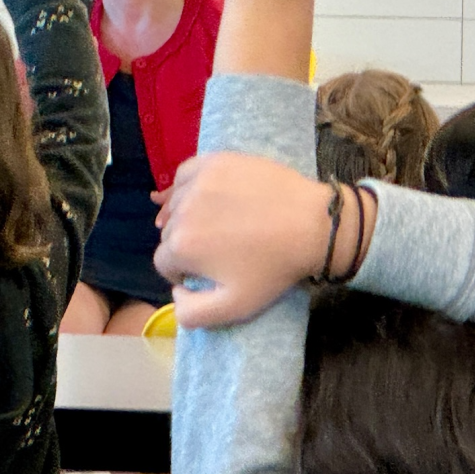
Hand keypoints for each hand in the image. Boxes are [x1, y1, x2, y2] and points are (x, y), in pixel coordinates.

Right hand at [154, 152, 336, 327]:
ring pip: (175, 203)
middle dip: (185, 243)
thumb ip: (191, 313)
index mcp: (181, 246)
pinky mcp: (214, 161)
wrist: (311, 225)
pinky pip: (186, 173)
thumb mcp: (234, 307)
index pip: (163, 261)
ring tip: (212, 223)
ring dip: (185, 214)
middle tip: (216, 248)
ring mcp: (198, 181)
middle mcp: (181, 210)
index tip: (205, 271)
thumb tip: (175, 292)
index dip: (182, 271)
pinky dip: (188, 185)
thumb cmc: (273, 268)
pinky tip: (201, 195)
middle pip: (169, 232)